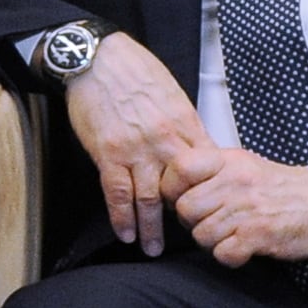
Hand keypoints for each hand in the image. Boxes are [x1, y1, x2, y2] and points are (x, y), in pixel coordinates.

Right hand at [62, 32, 216, 255]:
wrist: (98, 58)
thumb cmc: (135, 69)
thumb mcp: (171, 92)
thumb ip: (182, 122)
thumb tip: (192, 144)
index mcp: (185, 124)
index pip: (205, 168)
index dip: (208, 191)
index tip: (209, 209)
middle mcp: (165, 142)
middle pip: (182, 190)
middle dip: (184, 218)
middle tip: (186, 238)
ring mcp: (137, 150)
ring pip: (150, 200)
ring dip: (151, 228)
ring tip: (152, 249)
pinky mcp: (109, 154)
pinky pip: (118, 193)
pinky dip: (122, 217)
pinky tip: (125, 233)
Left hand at [171, 149, 307, 266]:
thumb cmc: (278, 188)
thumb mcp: (242, 165)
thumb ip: (207, 172)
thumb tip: (168, 187)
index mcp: (228, 161)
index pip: (179, 168)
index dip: (171, 188)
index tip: (181, 198)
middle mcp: (235, 181)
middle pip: (184, 208)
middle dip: (193, 222)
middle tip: (213, 222)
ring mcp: (247, 208)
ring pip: (201, 235)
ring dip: (212, 242)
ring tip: (232, 234)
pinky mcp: (259, 234)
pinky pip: (223, 253)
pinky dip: (230, 256)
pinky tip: (243, 247)